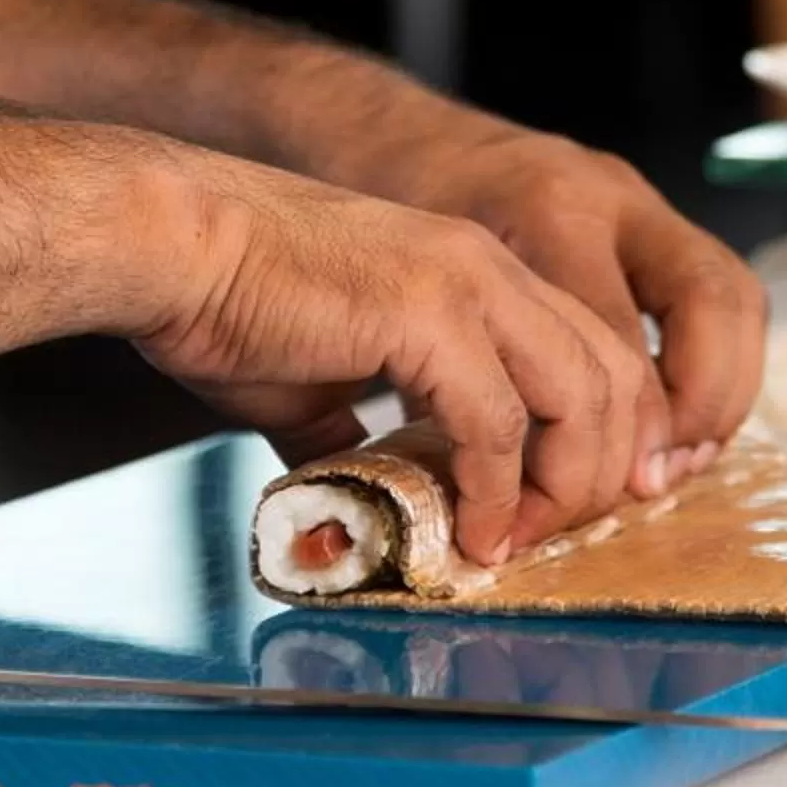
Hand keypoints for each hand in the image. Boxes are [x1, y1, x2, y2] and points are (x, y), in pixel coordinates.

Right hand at [134, 152, 647, 565]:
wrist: (170, 245)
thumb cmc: (227, 303)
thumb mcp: (321, 385)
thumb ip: (364, 439)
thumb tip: (370, 502)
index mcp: (479, 272)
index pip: (593, 356)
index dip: (596, 443)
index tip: (555, 512)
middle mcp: (491, 268)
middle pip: (616, 376)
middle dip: (602, 471)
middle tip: (553, 537)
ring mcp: (467, 283)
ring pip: (584, 396)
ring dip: (564, 487)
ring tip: (516, 541)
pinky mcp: (427, 312)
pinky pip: (498, 421)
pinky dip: (497, 490)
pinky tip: (471, 531)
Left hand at [370, 124, 767, 483]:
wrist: (402, 138)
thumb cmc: (390, 213)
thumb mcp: (405, 290)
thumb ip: (447, 376)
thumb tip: (478, 502)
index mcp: (548, 211)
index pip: (620, 334)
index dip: (626, 427)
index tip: (603, 493)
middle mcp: (611, 198)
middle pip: (710, 300)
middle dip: (703, 403)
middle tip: (660, 475)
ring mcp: (640, 202)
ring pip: (732, 294)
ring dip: (724, 388)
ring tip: (678, 461)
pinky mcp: (650, 221)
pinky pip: (719, 295)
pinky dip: (714, 366)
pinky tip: (675, 424)